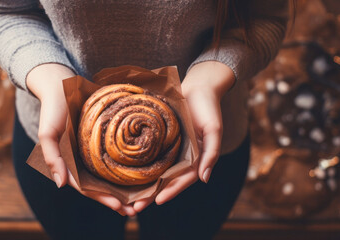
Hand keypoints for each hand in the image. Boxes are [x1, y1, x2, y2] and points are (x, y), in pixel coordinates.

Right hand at [26, 63, 134, 215]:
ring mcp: (93, 150)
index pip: (87, 187)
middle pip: (102, 184)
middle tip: (136, 210)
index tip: (119, 206)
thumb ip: (52, 158)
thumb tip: (61, 185)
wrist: (61, 83)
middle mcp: (83, 160)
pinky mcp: (104, 138)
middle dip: (117, 199)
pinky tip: (142, 170)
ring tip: (143, 197)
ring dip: (125, 187)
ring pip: (110, 173)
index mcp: (70, 163)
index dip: (102, 198)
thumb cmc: (53, 109)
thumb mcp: (48, 133)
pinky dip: (127, 165)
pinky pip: (116, 154)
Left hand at [133, 61, 234, 211]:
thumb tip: (205, 179)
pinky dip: (140, 165)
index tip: (157, 202)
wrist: (198, 86)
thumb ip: (211, 154)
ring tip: (127, 198)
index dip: (171, 191)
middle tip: (134, 208)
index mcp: (196, 158)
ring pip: (156, 170)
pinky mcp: (160, 138)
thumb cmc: (208, 108)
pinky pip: (150, 154)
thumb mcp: (214, 130)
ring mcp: (171, 148)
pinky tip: (126, 172)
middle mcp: (182, 157)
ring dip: (143, 185)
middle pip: (166, 180)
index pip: (183, 180)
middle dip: (151, 195)